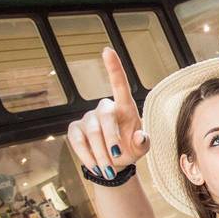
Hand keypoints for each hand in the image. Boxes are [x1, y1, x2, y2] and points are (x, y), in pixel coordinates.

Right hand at [66, 48, 149, 180]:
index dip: (113, 67)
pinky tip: (95, 166)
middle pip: (105, 117)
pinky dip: (88, 156)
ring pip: (92, 132)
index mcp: (124, 107)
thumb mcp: (141, 149)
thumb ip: (143, 143)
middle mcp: (104, 108)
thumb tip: (140, 137)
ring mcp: (88, 118)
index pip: (119, 84)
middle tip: (117, 158)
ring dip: (101, 153)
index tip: (107, 50)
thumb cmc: (129, 149)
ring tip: (108, 168)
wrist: (113, 165)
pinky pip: (78, 141)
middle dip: (111, 140)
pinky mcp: (75, 130)